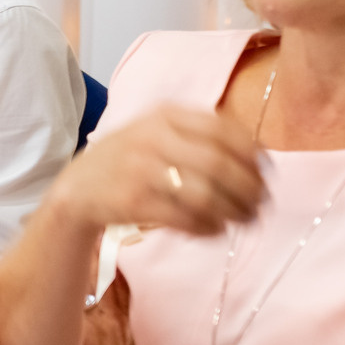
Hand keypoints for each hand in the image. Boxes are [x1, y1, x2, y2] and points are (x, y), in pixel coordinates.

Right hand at [51, 100, 264, 238]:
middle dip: (249, 188)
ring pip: (205, 195)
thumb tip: (260, 155)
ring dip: (234, 212)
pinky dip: (208, 228)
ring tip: (246, 221)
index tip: (267, 173)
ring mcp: (141, 170)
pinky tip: (216, 230)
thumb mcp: (157, 131)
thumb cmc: (129, 160)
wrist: (77, 187)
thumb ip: (200, 135)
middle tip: (262, 204)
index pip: (224, 130)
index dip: (253, 154)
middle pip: (219, 164)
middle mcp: (154, 137)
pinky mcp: (134, 202)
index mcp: (166, 115)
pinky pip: (184, 219)